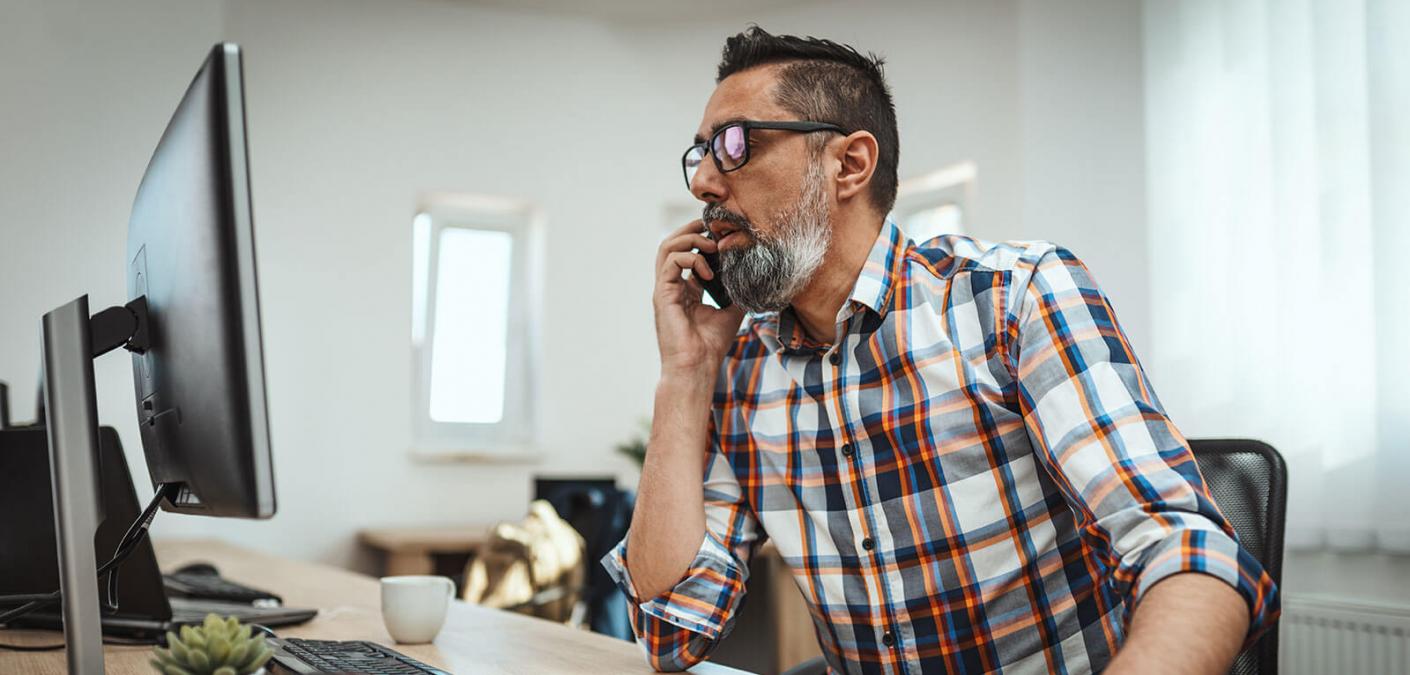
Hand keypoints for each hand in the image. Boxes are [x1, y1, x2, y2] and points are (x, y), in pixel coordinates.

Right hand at [653, 219, 746, 378]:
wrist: (697, 367)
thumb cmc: (710, 345)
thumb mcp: (731, 311)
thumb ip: (736, 290)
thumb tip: (753, 274)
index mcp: (685, 290)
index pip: (687, 254)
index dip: (701, 239)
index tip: (721, 234)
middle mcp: (672, 286)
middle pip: (672, 244)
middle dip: (691, 229)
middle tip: (712, 225)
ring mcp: (665, 289)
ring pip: (666, 248)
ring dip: (690, 239)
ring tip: (711, 244)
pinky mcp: (663, 295)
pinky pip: (671, 263)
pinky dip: (690, 259)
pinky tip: (708, 271)